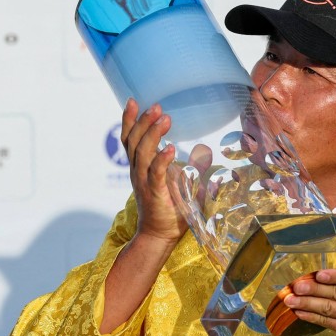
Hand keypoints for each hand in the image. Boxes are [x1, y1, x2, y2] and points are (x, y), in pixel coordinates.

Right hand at [121, 99, 184, 245]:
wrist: (159, 235)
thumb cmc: (169, 207)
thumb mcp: (175, 181)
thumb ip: (186, 166)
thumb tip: (206, 152)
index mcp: (139, 166)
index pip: (129, 138)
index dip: (129, 119)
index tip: (133, 100)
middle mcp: (137, 170)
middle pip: (134, 141)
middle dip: (143, 121)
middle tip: (155, 106)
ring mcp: (144, 181)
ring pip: (142, 153)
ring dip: (152, 134)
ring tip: (164, 119)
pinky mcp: (154, 192)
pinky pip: (155, 173)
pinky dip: (162, 159)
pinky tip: (171, 148)